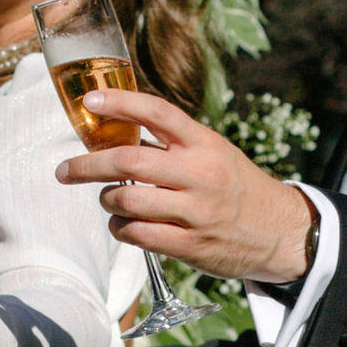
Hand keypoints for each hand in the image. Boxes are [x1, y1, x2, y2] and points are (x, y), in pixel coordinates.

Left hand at [55, 90, 315, 286]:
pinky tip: (124, 226)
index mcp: (204, 143)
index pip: (158, 112)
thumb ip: (172, 145)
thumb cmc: (237, 188)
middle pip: (129, 162)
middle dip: (87, 165)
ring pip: (127, 202)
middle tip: (65, 170)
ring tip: (108, 200)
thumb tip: (116, 133)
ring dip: (106, 201)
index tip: (91, 101)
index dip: (121, 102)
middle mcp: (200, 174)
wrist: (280, 231)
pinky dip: (121, 229)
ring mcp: (196, 212)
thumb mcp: (214, 153)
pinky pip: (138, 235)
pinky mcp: (191, 246)